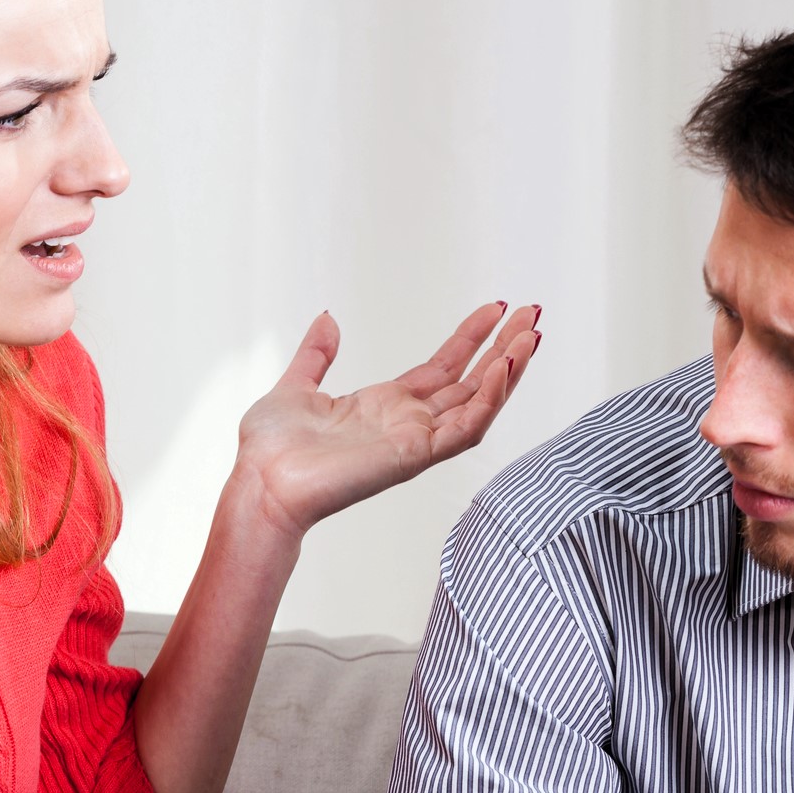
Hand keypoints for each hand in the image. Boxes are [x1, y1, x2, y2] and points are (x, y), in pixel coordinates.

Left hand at [232, 302, 542, 536]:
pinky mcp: (414, 456)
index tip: (496, 309)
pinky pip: (465, 429)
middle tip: (532, 314)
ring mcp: (415, 441)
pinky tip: (505, 369)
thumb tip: (328, 320)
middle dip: (504, 348)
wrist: (261, 483)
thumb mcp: (296, 385)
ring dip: (508, 370)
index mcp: (385, 407)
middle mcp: (407, 424)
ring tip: (532, 335)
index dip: (471, 339)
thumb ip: (316, 354)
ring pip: (478, 403)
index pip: (443, 368)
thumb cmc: (271, 451)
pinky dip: (488, 400)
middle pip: (471, 382)